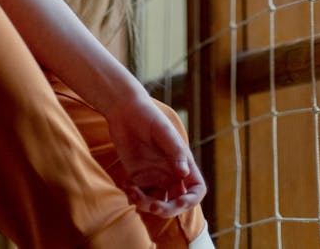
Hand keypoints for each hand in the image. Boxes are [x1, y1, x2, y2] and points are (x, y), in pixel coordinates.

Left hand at [106, 92, 205, 218]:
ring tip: (133, 192)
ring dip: (147, 206)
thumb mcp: (163, 131)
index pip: (196, 189)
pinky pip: (141, 197)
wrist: (123, 109)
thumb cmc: (147, 116)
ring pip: (158, 203)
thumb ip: (174, 151)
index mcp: (182, 162)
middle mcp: (170, 172)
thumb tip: (184, 174)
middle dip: (167, 209)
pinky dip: (134, 198)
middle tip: (153, 206)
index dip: (191, 200)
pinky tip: (126, 185)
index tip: (178, 202)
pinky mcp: (138, 177)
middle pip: (177, 202)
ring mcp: (154, 176)